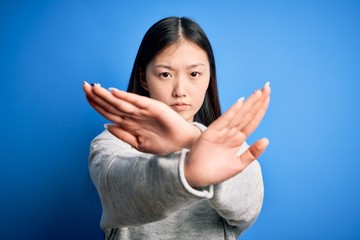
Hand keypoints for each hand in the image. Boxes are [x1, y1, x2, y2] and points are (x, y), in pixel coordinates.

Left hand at [83, 82, 200, 154]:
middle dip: (97, 96)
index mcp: (129, 124)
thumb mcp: (138, 144)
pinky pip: (137, 101)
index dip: (96, 104)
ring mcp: (143, 111)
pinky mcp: (154, 107)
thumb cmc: (163, 145)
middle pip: (112, 104)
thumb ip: (123, 135)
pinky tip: (114, 92)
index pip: (109, 111)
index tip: (85, 95)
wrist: (183, 145)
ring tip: (93, 87)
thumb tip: (106, 125)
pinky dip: (126, 96)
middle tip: (83, 85)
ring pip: (121, 101)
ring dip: (107, 95)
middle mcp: (134, 115)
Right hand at [184, 83, 270, 187]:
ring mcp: (221, 132)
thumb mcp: (239, 164)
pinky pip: (223, 121)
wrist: (196, 177)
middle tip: (268, 86)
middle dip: (258, 101)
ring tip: (259, 91)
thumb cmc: (216, 172)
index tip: (269, 96)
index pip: (252, 121)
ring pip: (238, 115)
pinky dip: (231, 112)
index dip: (261, 109)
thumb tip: (267, 139)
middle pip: (247, 114)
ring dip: (248, 103)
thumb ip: (252, 153)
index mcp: (238, 139)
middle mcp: (231, 132)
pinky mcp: (211, 133)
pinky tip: (240, 103)